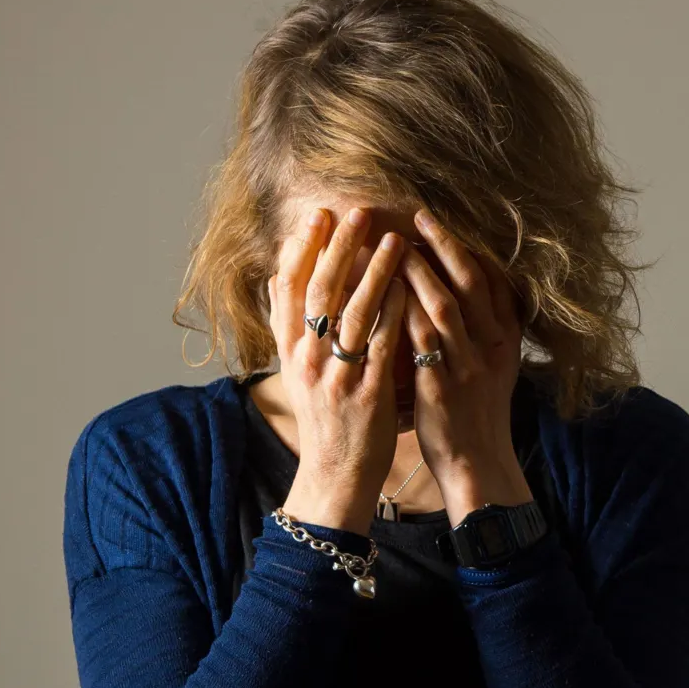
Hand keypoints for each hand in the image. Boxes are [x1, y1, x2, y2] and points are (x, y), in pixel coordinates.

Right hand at [266, 207, 409, 534]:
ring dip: (374, 272)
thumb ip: (291, 328)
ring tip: (394, 239)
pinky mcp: (367, 395)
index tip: (316, 216)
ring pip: (352, 313)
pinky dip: (394, 313)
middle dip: (338, 247)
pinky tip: (409, 287)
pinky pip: (381, 345)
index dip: (300, 249)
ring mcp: (336, 377)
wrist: (335, 475)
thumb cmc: (325, 418)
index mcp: (289, 352)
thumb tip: (279, 280)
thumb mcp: (297, 372)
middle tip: (357, 212)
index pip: (286, 289)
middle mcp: (307, 360)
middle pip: (319, 292)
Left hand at [400, 210, 533, 524]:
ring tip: (392, 246)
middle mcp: (491, 347)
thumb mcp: (496, 368)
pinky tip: (379, 293)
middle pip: (471, 283)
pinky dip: (401, 312)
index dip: (470, 248)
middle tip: (418, 217)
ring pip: (444, 306)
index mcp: (506, 340)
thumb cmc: (478, 414)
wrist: (478, 463)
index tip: (445, 225)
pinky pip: (419, 341)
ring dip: (418, 272)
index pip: (495, 280)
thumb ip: (487, 331)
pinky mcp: (442, 387)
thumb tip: (472, 292)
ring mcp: (468, 367)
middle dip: (445, 246)